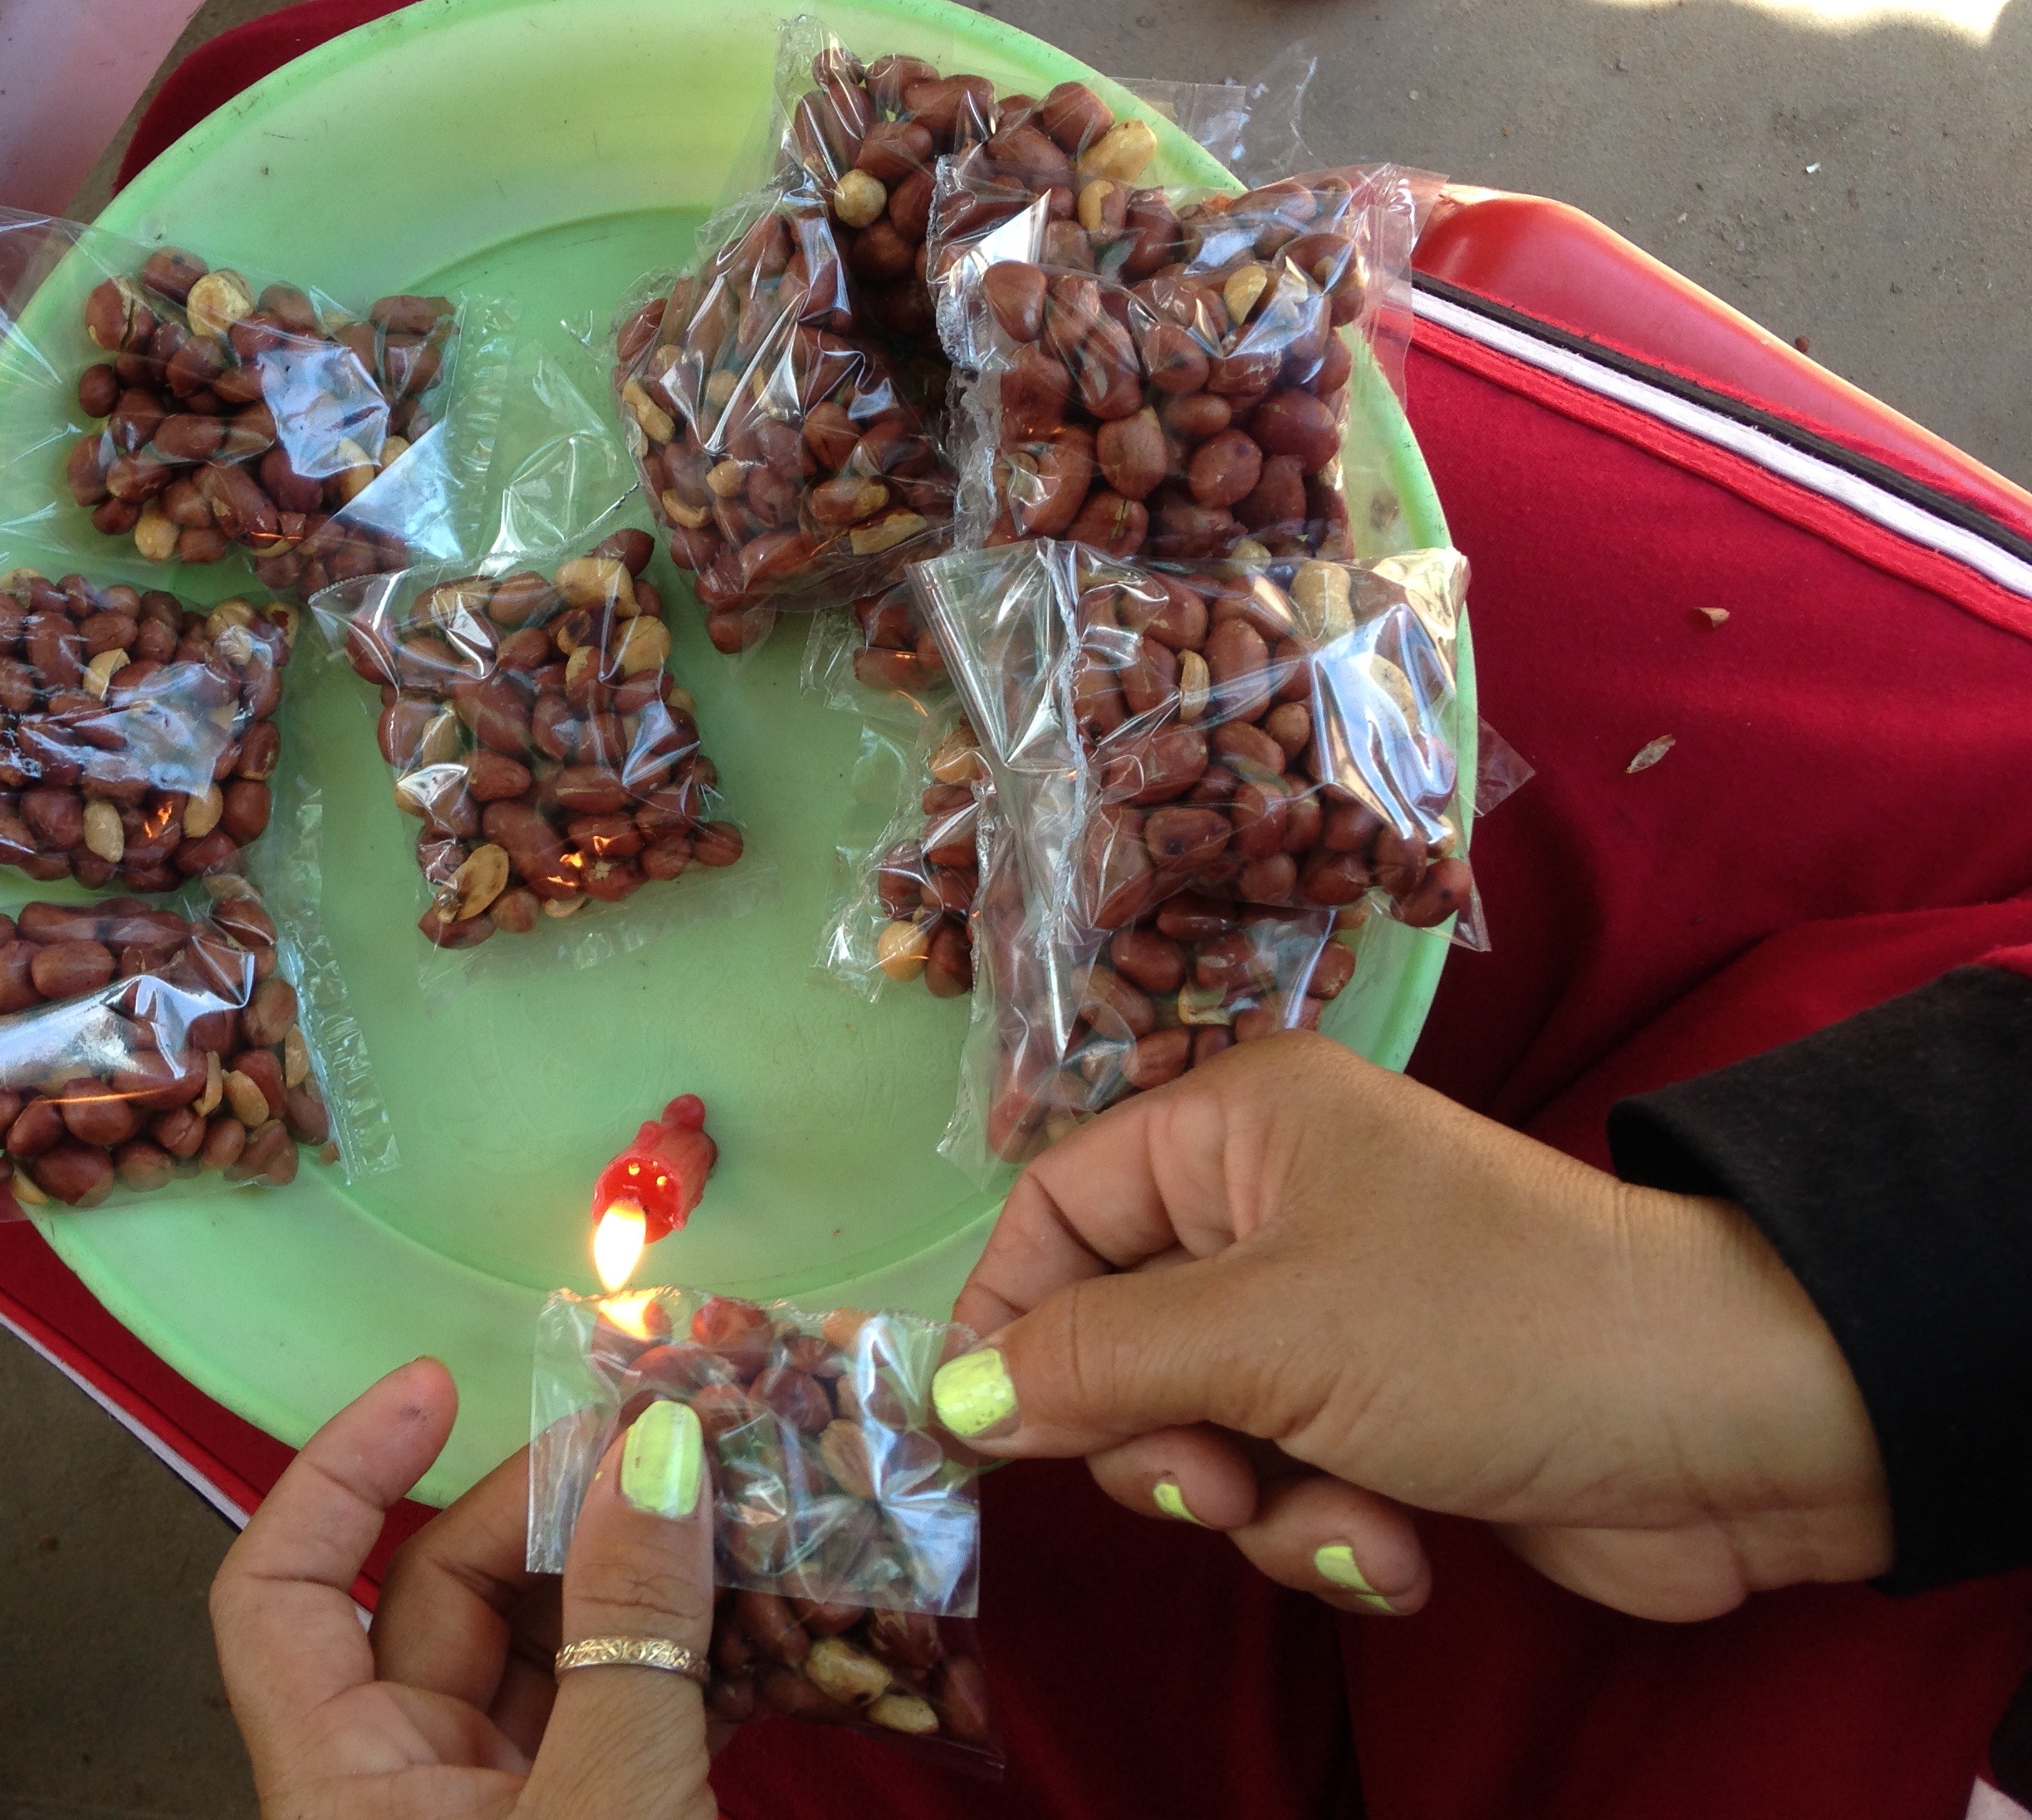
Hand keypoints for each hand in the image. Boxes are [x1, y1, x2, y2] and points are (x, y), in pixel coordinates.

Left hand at [211, 1357, 718, 1819]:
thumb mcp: (607, 1805)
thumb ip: (629, 1636)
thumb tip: (657, 1456)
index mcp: (344, 1784)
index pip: (281, 1590)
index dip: (343, 1471)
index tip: (434, 1385)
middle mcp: (407, 1787)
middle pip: (448, 1595)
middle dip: (554, 1505)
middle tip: (659, 1442)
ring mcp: (503, 1809)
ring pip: (551, 1649)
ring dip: (643, 1577)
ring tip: (730, 1507)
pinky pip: (623, 1714)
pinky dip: (688, 1664)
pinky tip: (761, 1621)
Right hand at [940, 1034, 1891, 1621]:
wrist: (1735, 1424)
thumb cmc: (1481, 1328)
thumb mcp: (1262, 1337)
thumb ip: (1092, 1365)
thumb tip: (949, 1399)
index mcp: (1236, 1131)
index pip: (1056, 1207)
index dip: (1008, 1316)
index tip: (979, 1431)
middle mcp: (1274, 1210)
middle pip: (1117, 1336)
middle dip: (1157, 1437)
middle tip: (1213, 1484)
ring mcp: (1335, 1320)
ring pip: (1201, 1432)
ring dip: (1259, 1505)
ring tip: (1345, 1516)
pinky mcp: (1392, 1423)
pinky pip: (1292, 1488)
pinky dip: (1333, 1535)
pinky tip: (1404, 1551)